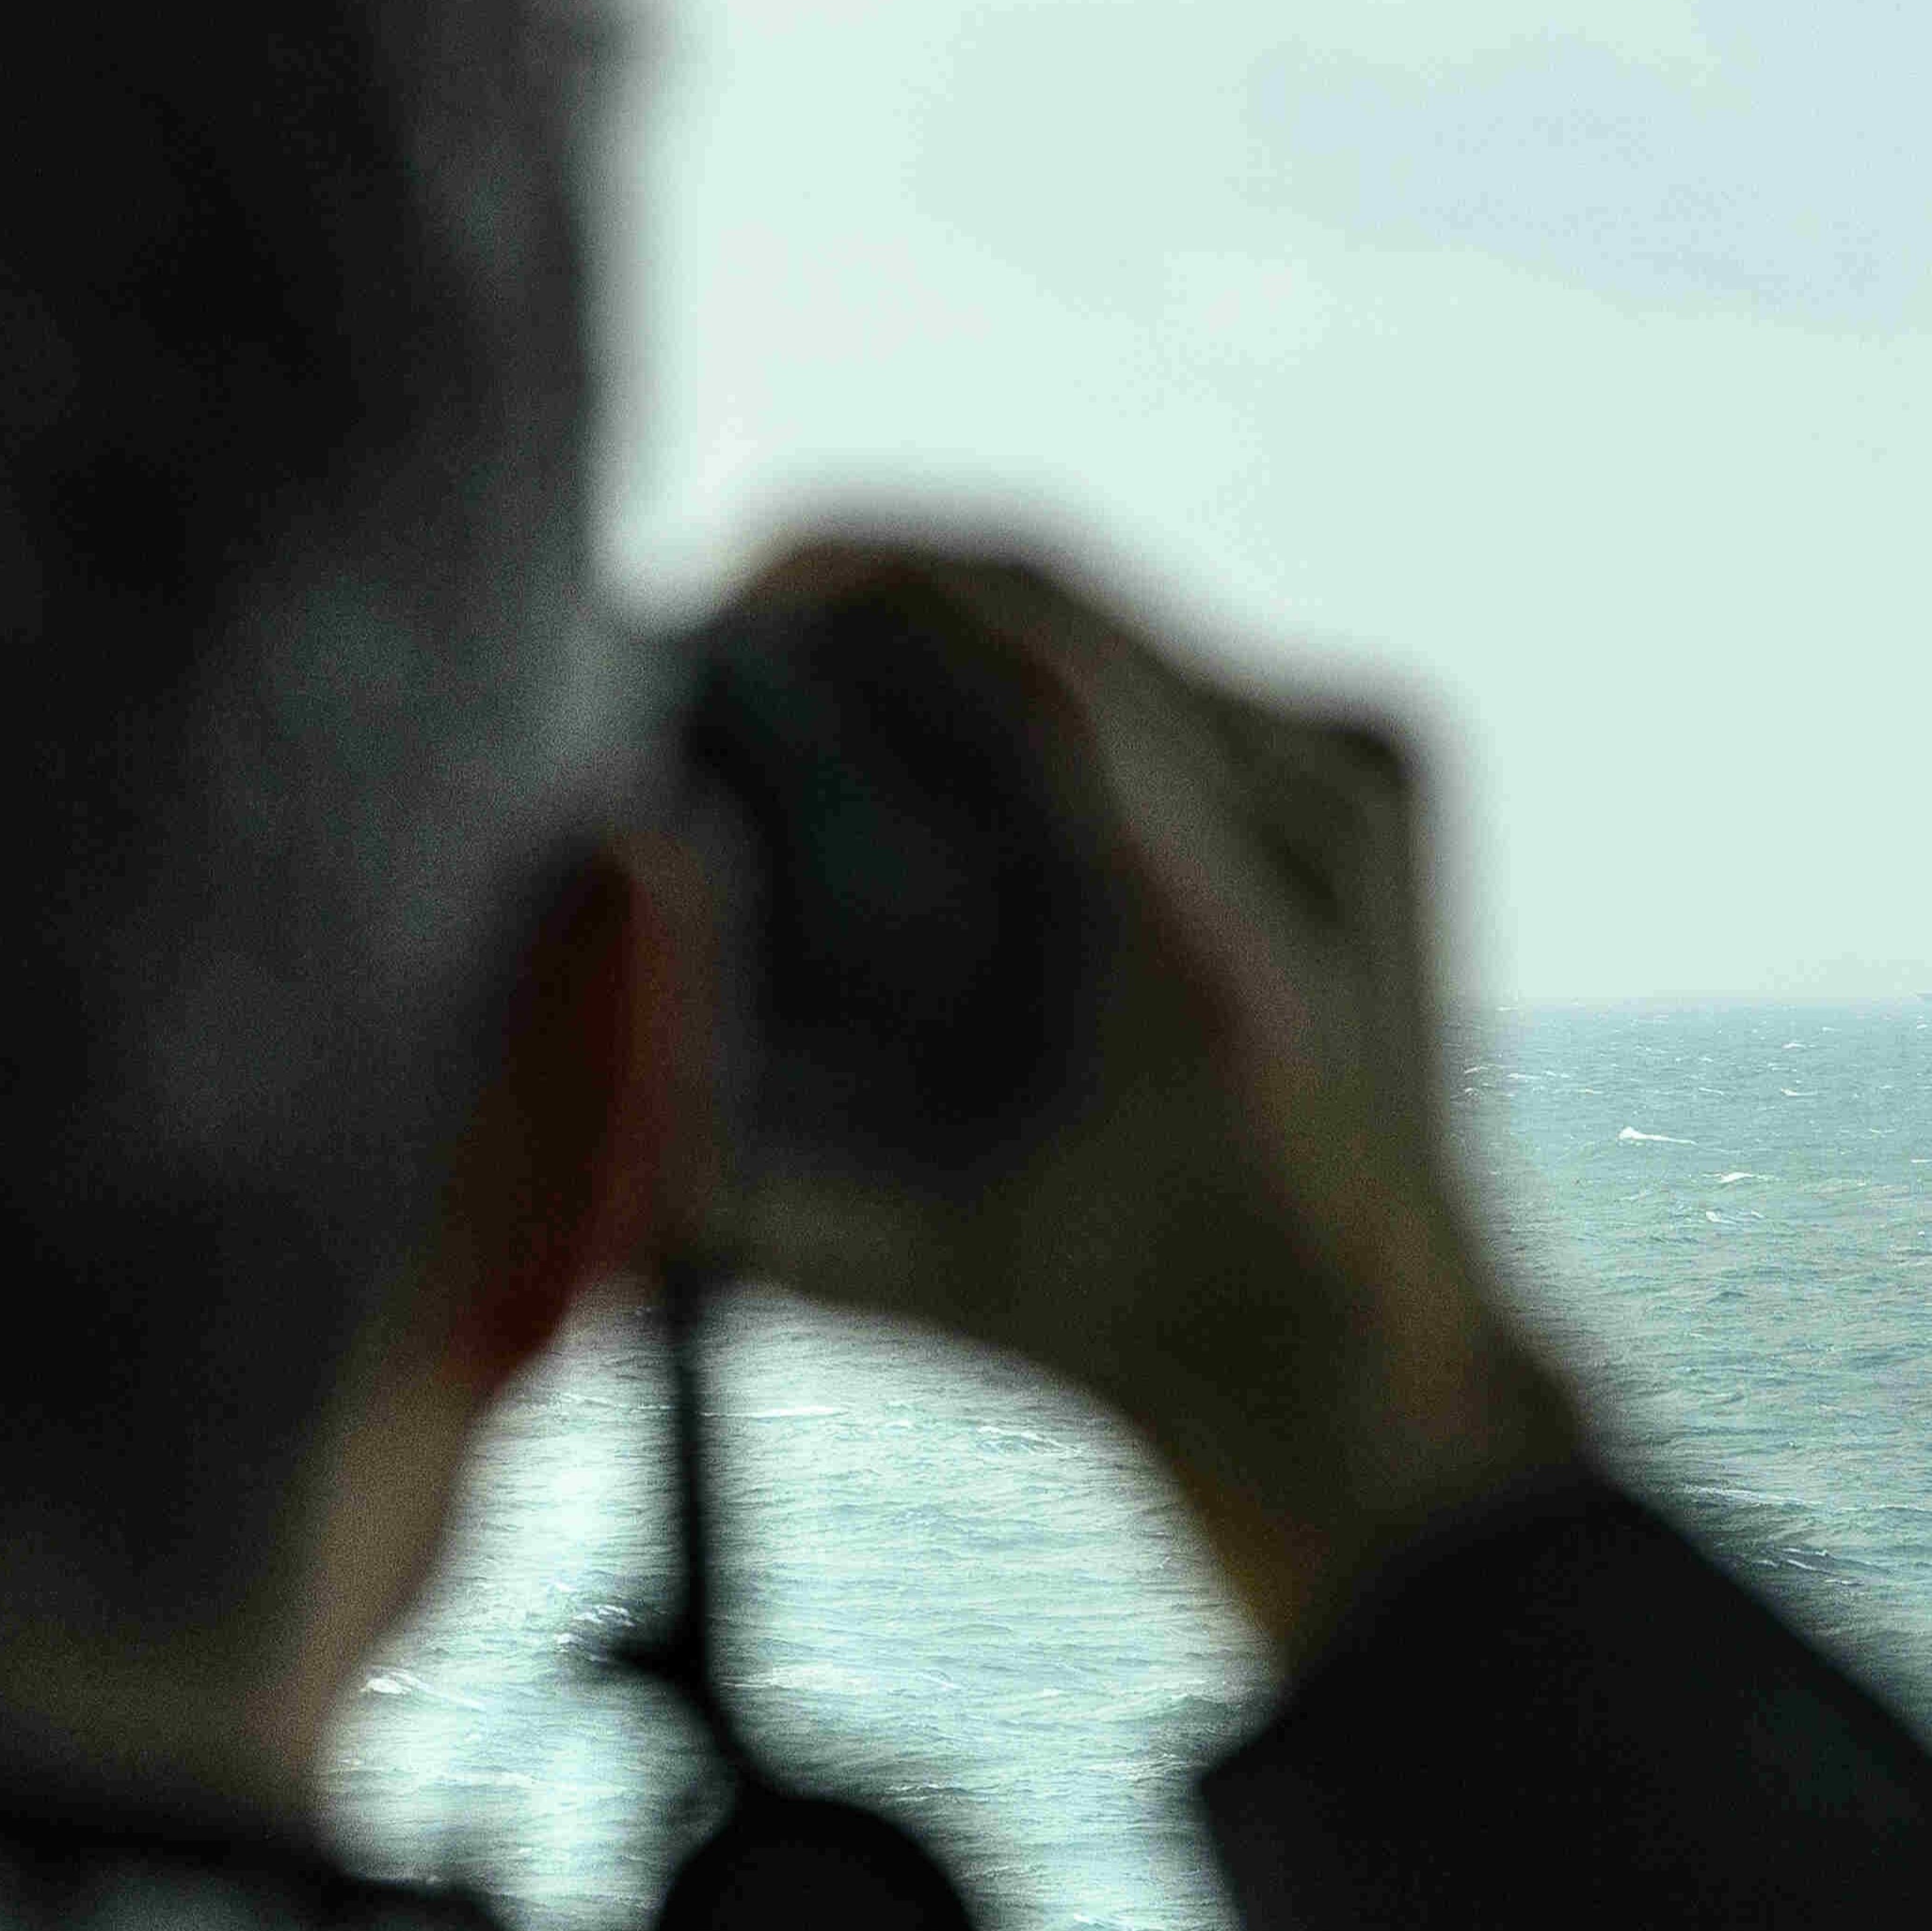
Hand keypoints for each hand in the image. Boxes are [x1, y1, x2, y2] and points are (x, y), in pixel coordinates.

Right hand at [687, 541, 1587, 1668]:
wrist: (1372, 1354)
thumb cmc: (1111, 1328)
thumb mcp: (903, 1279)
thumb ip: (723, 1197)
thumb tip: (545, 1076)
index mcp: (1208, 951)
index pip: (1022, 666)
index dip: (847, 587)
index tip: (708, 592)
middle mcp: (1312, 829)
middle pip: (1053, 596)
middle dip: (863, 576)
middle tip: (718, 606)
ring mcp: (1368, 777)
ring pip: (1108, 607)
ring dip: (943, 605)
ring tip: (801, 639)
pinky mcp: (1386, 755)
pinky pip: (1176, 651)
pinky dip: (1037, 652)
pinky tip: (935, 697)